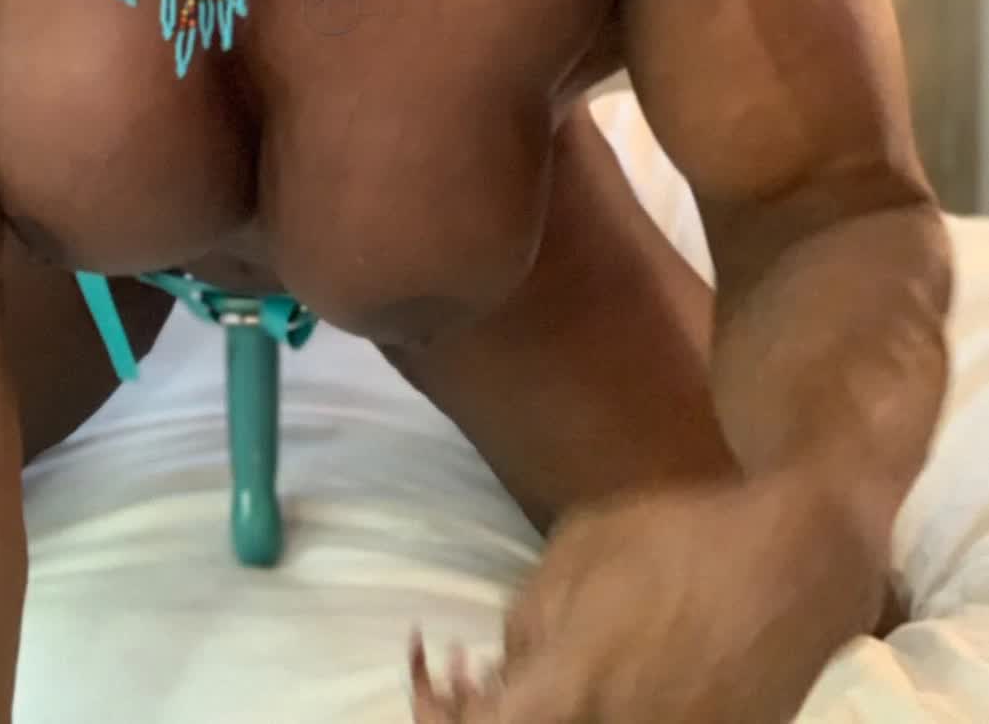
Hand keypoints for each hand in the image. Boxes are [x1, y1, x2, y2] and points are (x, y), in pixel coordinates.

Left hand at [408, 476, 884, 723]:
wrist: (798, 561)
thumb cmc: (678, 537)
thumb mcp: (579, 548)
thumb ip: (527, 622)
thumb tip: (503, 677)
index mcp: (576, 684)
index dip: (444, 713)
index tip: (446, 681)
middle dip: (494, 715)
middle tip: (485, 684)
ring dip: (548, 714)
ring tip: (549, 681)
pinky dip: (611, 715)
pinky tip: (611, 688)